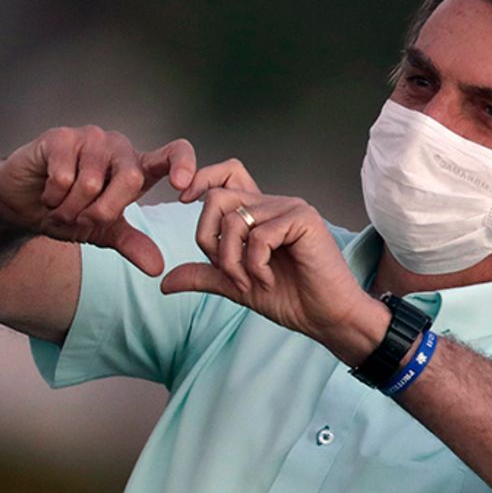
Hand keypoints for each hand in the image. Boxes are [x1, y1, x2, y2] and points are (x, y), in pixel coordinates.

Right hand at [0, 126, 195, 275]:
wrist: (19, 203)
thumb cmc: (66, 210)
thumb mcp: (103, 232)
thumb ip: (132, 244)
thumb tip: (158, 268)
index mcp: (135, 167)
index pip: (173, 153)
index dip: (184, 165)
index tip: (183, 189)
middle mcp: (117, 147)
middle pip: (129, 179)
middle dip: (101, 212)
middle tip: (81, 220)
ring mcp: (89, 138)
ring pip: (92, 182)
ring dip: (71, 208)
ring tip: (61, 209)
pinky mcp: (60, 137)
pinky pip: (64, 177)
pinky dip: (54, 197)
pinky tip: (47, 195)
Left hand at [160, 188, 379, 353]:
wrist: (327, 318)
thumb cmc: (291, 298)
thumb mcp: (237, 285)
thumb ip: (205, 276)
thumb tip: (164, 282)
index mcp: (259, 212)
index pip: (227, 174)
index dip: (201, 178)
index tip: (182, 199)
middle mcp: (273, 204)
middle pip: (217, 197)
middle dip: (209, 239)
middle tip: (227, 272)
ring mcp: (290, 208)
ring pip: (234, 222)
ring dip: (232, 262)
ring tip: (251, 284)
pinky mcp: (303, 220)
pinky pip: (258, 236)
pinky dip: (255, 266)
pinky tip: (268, 281)